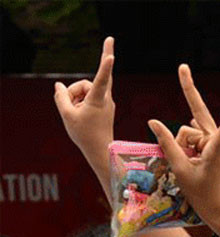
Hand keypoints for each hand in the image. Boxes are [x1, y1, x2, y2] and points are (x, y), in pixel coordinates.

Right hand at [53, 37, 114, 156]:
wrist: (100, 150)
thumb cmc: (84, 134)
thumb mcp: (66, 115)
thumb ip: (60, 97)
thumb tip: (59, 84)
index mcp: (98, 100)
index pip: (101, 80)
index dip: (105, 66)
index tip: (111, 55)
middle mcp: (105, 99)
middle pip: (86, 84)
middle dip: (75, 90)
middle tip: (77, 100)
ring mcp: (106, 102)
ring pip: (84, 91)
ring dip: (75, 99)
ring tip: (75, 114)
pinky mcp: (104, 105)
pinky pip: (88, 97)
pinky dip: (80, 103)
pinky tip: (78, 113)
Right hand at [147, 65, 219, 236]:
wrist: (216, 207)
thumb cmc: (201, 193)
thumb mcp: (179, 170)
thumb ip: (167, 144)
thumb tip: (154, 121)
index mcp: (215, 151)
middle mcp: (217, 143)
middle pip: (194, 122)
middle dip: (188, 98)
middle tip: (182, 67)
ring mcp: (214, 144)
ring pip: (189, 134)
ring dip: (183, 148)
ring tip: (190, 167)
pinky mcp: (210, 146)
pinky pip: (190, 140)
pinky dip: (185, 148)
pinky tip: (191, 157)